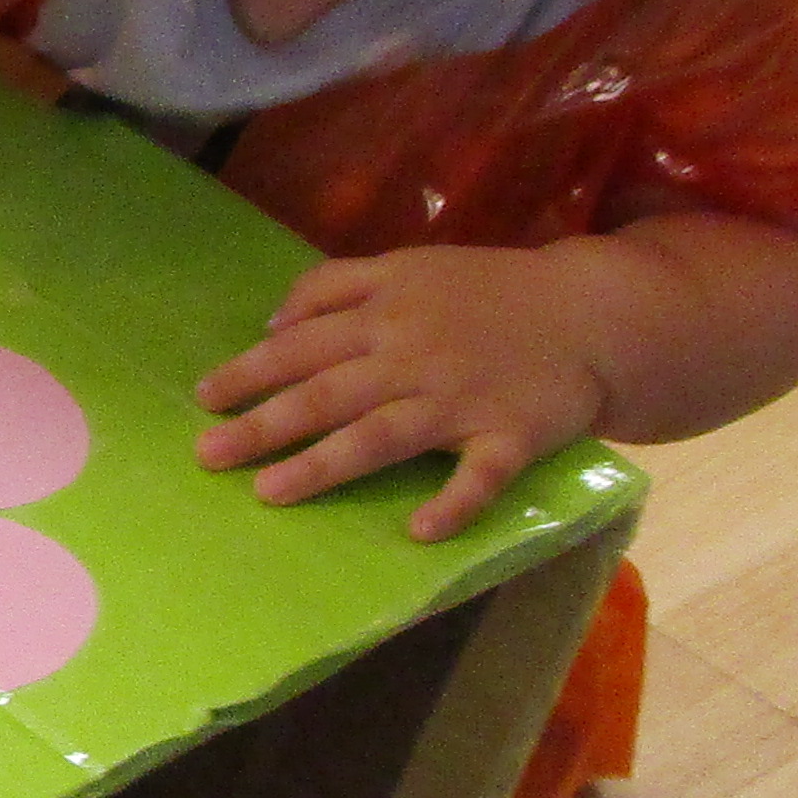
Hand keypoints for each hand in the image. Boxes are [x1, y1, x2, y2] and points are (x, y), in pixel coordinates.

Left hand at [192, 246, 609, 541]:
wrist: (595, 311)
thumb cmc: (489, 292)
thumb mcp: (408, 266)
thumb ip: (335, 284)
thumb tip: (270, 323)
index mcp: (388, 312)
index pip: (303, 344)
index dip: (250, 371)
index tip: (203, 400)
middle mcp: (415, 356)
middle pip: (328, 393)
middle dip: (264, 425)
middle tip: (209, 457)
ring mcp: (463, 399)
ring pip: (382, 436)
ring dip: (324, 466)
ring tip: (270, 492)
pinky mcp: (512, 435)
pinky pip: (479, 477)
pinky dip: (452, 504)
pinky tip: (417, 531)